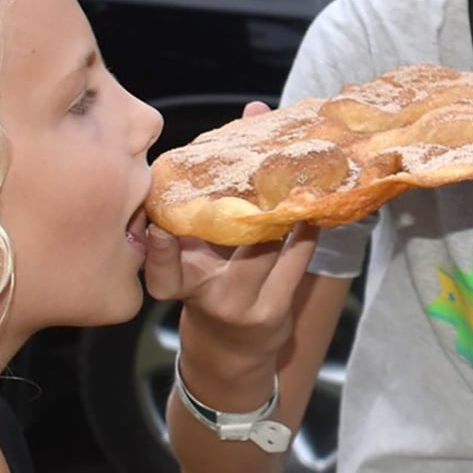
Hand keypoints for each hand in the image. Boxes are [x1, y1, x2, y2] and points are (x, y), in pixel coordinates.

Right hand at [141, 102, 317, 376]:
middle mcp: (210, 295)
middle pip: (230, 242)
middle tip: (265, 153)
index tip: (156, 228)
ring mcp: (247, 303)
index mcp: (179, 284)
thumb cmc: (207, 292)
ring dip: (284, 205)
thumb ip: (199, 206)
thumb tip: (246, 117)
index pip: (162, 273)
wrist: (231, 355)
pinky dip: (305, 225)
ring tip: (301, 166)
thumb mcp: (191, 258)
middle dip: (246, 197)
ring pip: (267, 245)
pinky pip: (295, 256)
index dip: (158, 253)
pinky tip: (317, 199)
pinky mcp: (277, 307)